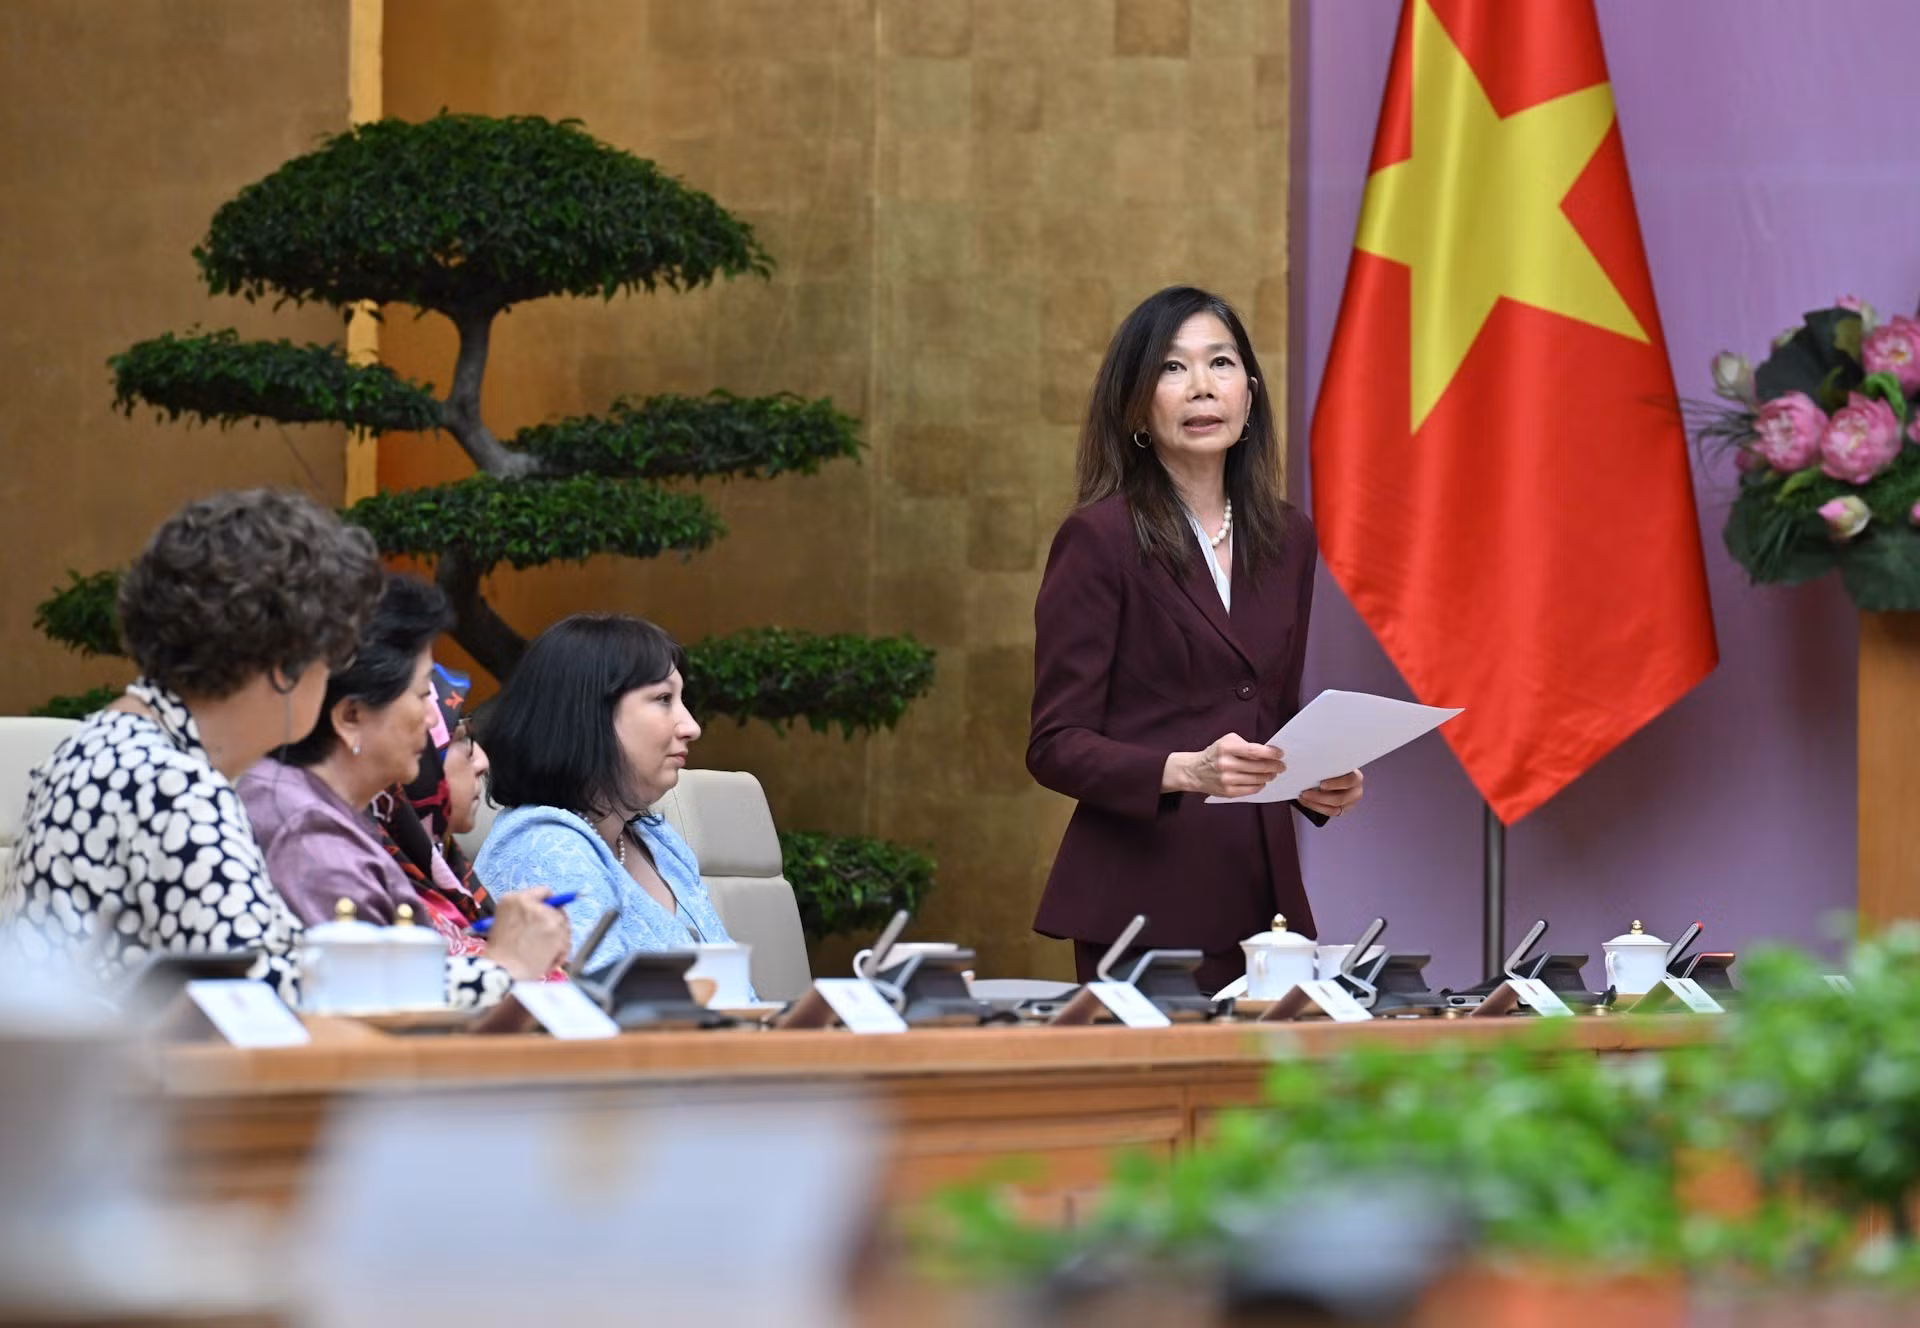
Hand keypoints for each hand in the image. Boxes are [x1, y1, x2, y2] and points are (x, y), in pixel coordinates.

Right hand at [484, 888, 571, 980]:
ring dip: (558, 940)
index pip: (544, 892)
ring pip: (564, 927)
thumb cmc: (500, 952)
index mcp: (516, 899)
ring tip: (543, 953)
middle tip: (547, 939)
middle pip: (558, 910)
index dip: (548, 906)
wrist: (502, 969)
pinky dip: (561, 952)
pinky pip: (567, 941)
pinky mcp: (558, 933)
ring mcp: (548, 917)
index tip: (548, 915)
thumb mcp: (503, 921)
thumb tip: (546, 912)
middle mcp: (534, 904)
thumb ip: (524, 912)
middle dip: (555, 924)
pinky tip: (547, 959)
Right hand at [1166, 733, 1287, 797]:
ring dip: (1269, 776)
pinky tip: (1262, 781)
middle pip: (1258, 767)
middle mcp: (1226, 764)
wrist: (1195, 771)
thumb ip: (1245, 745)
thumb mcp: (1227, 741)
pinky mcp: (1228, 792)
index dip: (1270, 753)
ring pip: (1257, 779)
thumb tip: (1267, 752)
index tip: (1280, 754)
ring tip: (1272, 773)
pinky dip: (1260, 785)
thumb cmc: (1215, 754)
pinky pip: (1251, 790)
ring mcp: (1226, 780)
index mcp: (1226, 748)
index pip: (1254, 751)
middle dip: (1274, 766)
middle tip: (1281, 766)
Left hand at [1297, 769, 1363, 819]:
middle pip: (1339, 799)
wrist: (1339, 775)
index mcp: (1356, 778)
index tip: (1321, 784)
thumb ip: (1327, 766)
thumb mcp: (1335, 764)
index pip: (1349, 782)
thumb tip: (1307, 764)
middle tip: (1304, 793)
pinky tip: (1305, 801)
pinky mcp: (1342, 811)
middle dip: (1319, 797)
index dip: (1335, 784)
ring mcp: (1350, 803)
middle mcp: (1356, 792)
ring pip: (1332, 809)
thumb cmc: (1335, 767)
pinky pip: (1328, 812)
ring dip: (1314, 804)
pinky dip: (1314, 807)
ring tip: (1302, 797)